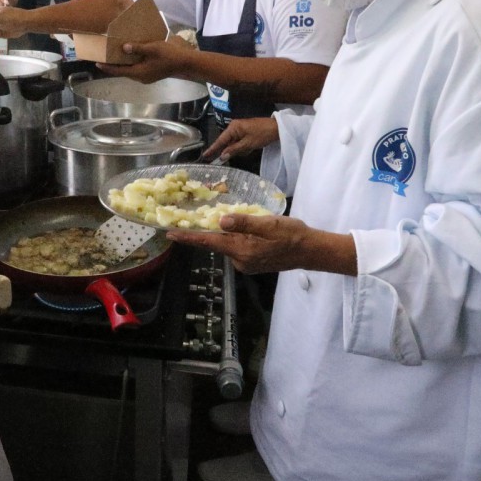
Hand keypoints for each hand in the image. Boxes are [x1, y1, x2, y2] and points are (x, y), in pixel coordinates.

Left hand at [96, 38, 196, 83]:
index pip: (119, 71)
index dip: (107, 67)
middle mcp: (140, 78)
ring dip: (122, 64)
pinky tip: (129, 56)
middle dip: (113, 65)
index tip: (96, 63)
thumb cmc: (168, 55)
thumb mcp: (152, 48)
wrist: (185, 63)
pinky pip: (137, 69)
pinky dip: (131, 63)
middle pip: (123, 72)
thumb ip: (137, 48)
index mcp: (139, 73)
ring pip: (130, 71)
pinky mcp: (151, 74)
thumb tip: (123, 48)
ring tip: (114, 55)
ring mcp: (146, 77)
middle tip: (103, 57)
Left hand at [169, 215, 356, 274]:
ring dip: (223, 233)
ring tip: (226, 217)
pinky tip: (244, 228)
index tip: (169, 235)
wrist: (310, 251)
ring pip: (227, 244)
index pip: (208, 242)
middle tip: (192, 217)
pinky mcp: (252, 262)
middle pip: (215, 243)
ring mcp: (246, 263)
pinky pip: (237, 247)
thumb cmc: (292, 235)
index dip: (188, 238)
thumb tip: (221, 220)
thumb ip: (244, 222)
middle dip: (204, 231)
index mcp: (242, 250)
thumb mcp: (269, 224)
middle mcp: (240, 260)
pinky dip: (235, 237)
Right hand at [203, 117, 278, 159]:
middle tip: (238, 153)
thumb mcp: (248, 144)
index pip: (220, 140)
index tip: (205, 156)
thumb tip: (222, 156)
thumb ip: (234, 150)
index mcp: (233, 128)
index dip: (213, 149)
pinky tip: (252, 147)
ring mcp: (240, 129)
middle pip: (227, 142)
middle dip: (232, 150)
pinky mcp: (245, 132)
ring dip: (240, 149)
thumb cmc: (262, 134)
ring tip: (251, 147)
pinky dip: (244, 147)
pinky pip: (240, 142)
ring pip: (234, 144)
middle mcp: (234, 127)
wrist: (277, 128)